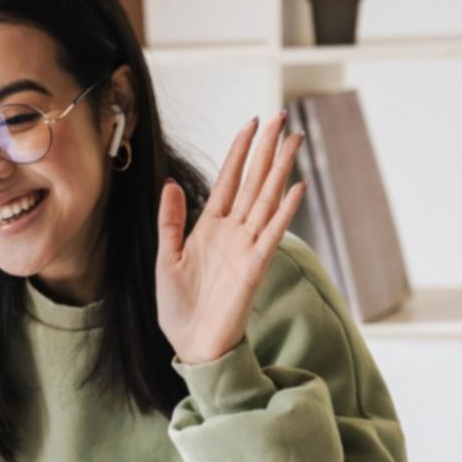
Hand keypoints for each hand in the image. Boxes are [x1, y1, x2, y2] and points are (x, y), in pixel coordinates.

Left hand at [156, 112, 306, 364]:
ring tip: (294, 140)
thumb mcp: (166, 258)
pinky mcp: (254, 268)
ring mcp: (246, 248)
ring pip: (266, 199)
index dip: (239, 151)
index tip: (251, 123)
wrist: (192, 345)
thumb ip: (170, 221)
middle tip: (282, 116)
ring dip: (280, 169)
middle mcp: (232, 232)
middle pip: (253, 181)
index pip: (228, 180)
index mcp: (209, 228)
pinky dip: (284, 211)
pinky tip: (296, 187)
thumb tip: (170, 183)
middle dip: (266, 149)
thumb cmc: (179, 308)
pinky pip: (272, 234)